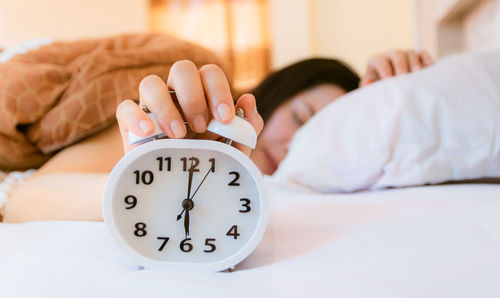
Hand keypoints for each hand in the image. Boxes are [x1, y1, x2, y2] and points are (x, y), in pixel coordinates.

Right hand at [116, 61, 263, 155]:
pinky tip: (150, 135)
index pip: (209, 73)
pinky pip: (124, 107)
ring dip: (166, 107)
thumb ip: (245, 130)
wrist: (181, 196)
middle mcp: (176, 96)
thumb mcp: (234, 153)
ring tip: (179, 136)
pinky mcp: (130, 126)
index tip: (225, 118)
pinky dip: (136, 117)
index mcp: (203, 96)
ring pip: (150, 83)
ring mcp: (151, 108)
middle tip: (202, 126)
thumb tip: (248, 99)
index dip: (218, 90)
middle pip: (182, 69)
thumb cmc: (207, 166)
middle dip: (194, 96)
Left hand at [360, 49, 433, 86]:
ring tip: (417, 74)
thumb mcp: (372, 88)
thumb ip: (368, 86)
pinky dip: (426, 58)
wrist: (392, 90)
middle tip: (403, 76)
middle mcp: (390, 55)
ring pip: (410, 53)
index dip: (383, 69)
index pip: (379, 60)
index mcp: (376, 60)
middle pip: (396, 54)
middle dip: (400, 65)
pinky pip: (422, 53)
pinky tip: (430, 66)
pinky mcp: (418, 56)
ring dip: (414, 63)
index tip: (387, 80)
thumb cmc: (379, 89)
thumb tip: (366, 83)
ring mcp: (405, 54)